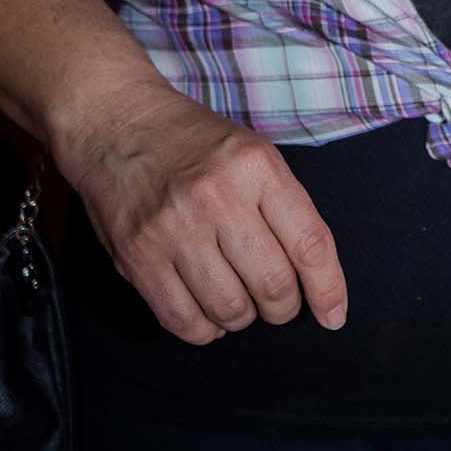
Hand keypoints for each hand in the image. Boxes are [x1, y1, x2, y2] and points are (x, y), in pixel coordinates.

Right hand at [55, 78, 348, 346]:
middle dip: (284, 308)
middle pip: (272, 285)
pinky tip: (207, 312)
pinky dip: (204, 329)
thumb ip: (284, 208)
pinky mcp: (137, 256)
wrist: (116, 122)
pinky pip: (181, 319)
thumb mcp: (253, 153)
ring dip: (243, 318)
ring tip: (239, 302)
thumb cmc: (194, 142)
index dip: (328, 289)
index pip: (309, 244)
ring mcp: (173, 229)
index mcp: (256, 167)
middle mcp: (217, 197)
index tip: (333, 316)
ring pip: (230, 310)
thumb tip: (315, 279)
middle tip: (277, 303)